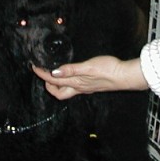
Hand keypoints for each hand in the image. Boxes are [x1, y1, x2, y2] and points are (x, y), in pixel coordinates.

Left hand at [32, 56, 147, 99]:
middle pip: (59, 92)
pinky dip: (68, 81)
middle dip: (48, 85)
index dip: (42, 75)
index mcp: (76, 84)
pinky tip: (70, 73)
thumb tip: (53, 74)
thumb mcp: (88, 67)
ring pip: (67, 90)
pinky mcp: (92, 84)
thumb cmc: (108, 70)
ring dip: (57, 83)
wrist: (125, 75)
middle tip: (43, 73)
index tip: (34, 67)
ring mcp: (86, 87)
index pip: (54, 81)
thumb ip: (71, 70)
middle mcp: (79, 88)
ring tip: (53, 72)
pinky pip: (75, 86)